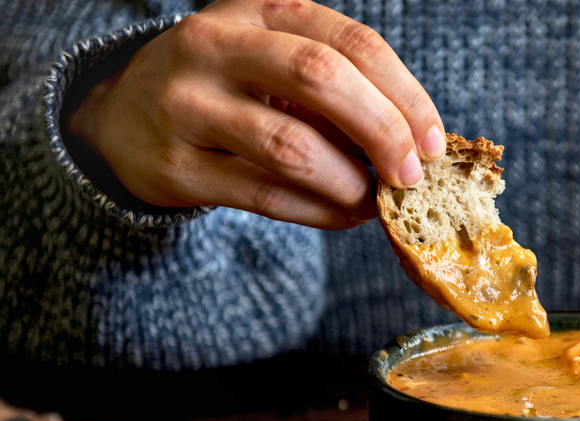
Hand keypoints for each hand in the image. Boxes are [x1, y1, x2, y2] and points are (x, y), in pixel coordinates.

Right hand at [66, 0, 444, 228]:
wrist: (120, 116)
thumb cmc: (228, 86)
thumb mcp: (273, 58)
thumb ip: (337, 84)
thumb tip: (417, 141)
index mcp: (257, 10)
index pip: (351, 42)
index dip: (404, 94)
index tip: (433, 140)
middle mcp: (215, 45)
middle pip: (321, 78)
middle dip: (382, 131)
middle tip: (411, 174)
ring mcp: (186, 104)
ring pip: (291, 146)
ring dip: (350, 182)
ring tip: (374, 199)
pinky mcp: (174, 165)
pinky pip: (265, 195)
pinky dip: (320, 212)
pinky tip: (346, 215)